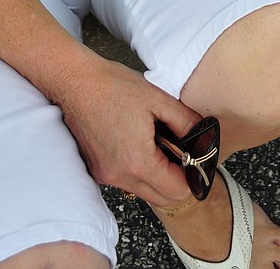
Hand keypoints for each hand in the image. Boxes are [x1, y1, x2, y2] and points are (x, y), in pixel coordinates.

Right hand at [55, 49, 202, 205]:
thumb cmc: (113, 86)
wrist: (76, 81)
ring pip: (143, 190)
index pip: (177, 190)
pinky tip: (136, 141)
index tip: (193, 156)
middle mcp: (120, 176)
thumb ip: (185, 122)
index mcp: (138, 162)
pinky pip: (125, 180)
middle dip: (175, 178)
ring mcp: (105, 175)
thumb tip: (203, 138)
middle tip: (178, 150)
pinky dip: (136, 169)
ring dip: (155, 175)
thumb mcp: (158, 99)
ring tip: (155, 142)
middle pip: (161, 197)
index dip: (191, 174)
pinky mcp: (96, 170)